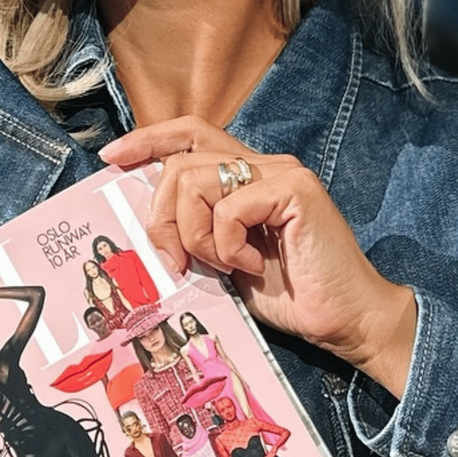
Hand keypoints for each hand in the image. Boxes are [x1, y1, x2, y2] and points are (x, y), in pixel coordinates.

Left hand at [100, 119, 416, 398]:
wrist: (345, 321)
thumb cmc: (290, 297)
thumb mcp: (224, 261)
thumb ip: (195, 233)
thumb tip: (147, 226)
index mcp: (248, 177)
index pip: (190, 135)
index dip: (148, 140)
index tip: (112, 158)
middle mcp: (264, 164)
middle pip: (179, 162)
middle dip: (161, 215)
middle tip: (176, 261)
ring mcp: (281, 173)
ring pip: (195, 180)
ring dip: (194, 234)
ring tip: (224, 265)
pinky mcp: (295, 190)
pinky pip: (229, 207)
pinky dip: (227, 246)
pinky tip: (251, 265)